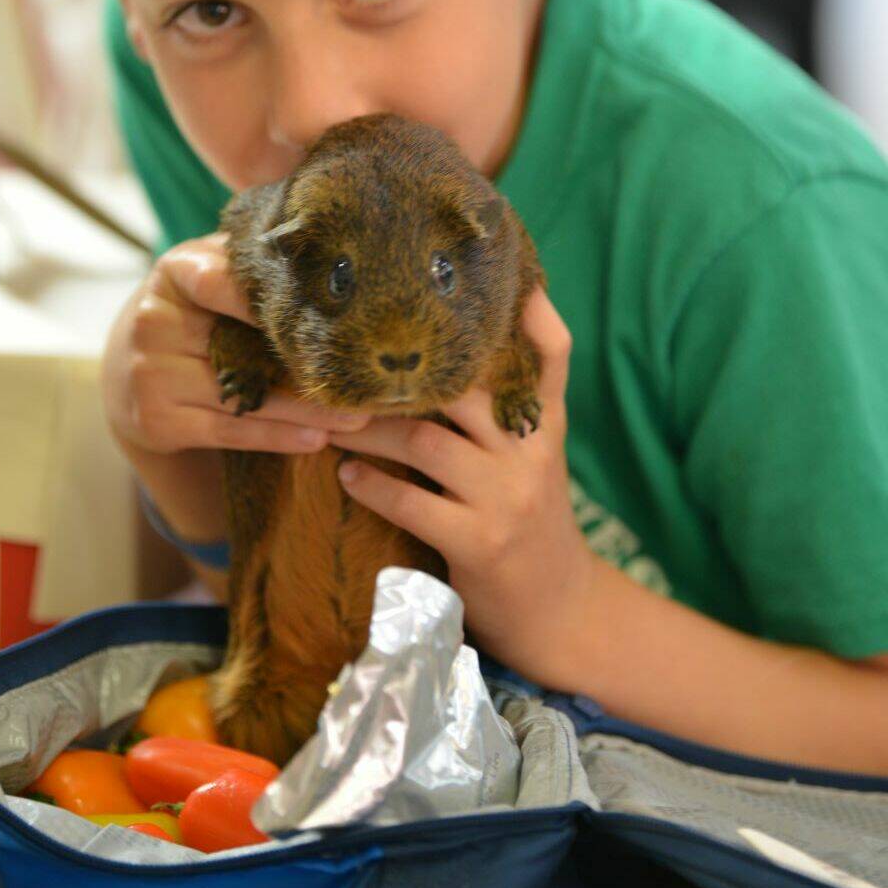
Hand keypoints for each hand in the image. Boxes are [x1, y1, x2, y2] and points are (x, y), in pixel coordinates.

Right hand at [102, 230, 371, 462]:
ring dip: (304, 412)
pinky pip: (228, 429)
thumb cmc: (196, 308)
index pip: (219, 281)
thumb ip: (251, 258)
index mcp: (174, 272)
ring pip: (242, 395)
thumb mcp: (211, 268)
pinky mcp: (156, 419)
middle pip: (242, 347)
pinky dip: (276, 437)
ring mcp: (150, 373)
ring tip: (356, 419)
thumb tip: (327, 242)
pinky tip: (317, 439)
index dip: (264, 299)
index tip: (319, 313)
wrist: (129, 367)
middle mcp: (153, 321)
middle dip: (304, 364)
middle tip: (363, 378)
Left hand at [333, 286, 595, 678]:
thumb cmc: (528, 520)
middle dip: (399, 371)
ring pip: (424, 440)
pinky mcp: (480, 543)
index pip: (553, 354)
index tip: (502, 278)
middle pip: (464, 387)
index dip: (533, 313)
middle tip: (344, 356)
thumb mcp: (533, 457)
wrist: (560, 610)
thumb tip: (439, 355)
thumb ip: (502, 411)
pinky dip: (370, 485)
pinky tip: (345, 476)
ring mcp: (507, 497)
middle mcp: (532, 452)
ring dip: (367, 427)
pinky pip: (411, 501)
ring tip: (328, 417)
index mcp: (545, 425)